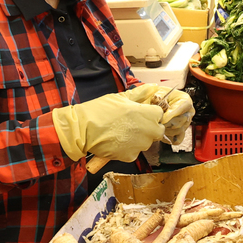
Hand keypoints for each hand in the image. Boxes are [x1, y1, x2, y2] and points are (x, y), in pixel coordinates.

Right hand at [50, 89, 166, 163]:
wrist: (83, 129)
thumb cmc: (101, 110)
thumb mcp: (121, 97)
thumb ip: (140, 93)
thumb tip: (153, 87)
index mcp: (148, 114)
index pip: (160, 114)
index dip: (151, 114)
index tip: (141, 114)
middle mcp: (149, 131)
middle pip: (157, 131)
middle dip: (149, 128)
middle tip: (133, 125)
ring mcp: (140, 145)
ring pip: (146, 142)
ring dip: (138, 139)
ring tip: (122, 133)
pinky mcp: (131, 156)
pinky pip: (134, 152)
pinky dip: (127, 149)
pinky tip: (116, 142)